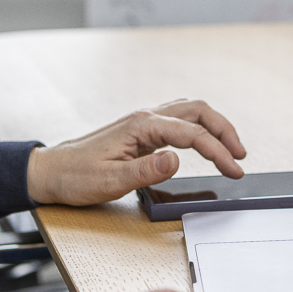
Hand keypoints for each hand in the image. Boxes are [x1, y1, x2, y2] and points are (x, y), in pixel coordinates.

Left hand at [26, 99, 246, 205]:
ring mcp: (144, 122)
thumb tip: (175, 159)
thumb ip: (145, 170)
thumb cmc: (76, 177)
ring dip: (214, 126)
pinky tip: (205, 142)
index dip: (218, 152)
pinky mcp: (143, 131)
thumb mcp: (109, 180)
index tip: (234, 170)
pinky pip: (180, 120)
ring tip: (231, 149)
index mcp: (141, 126)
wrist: (51, 171)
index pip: (192, 134)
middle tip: (241, 155)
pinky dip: (200, 128)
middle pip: (198, 111)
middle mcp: (146, 117)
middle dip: (224, 130)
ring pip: (190, 111)